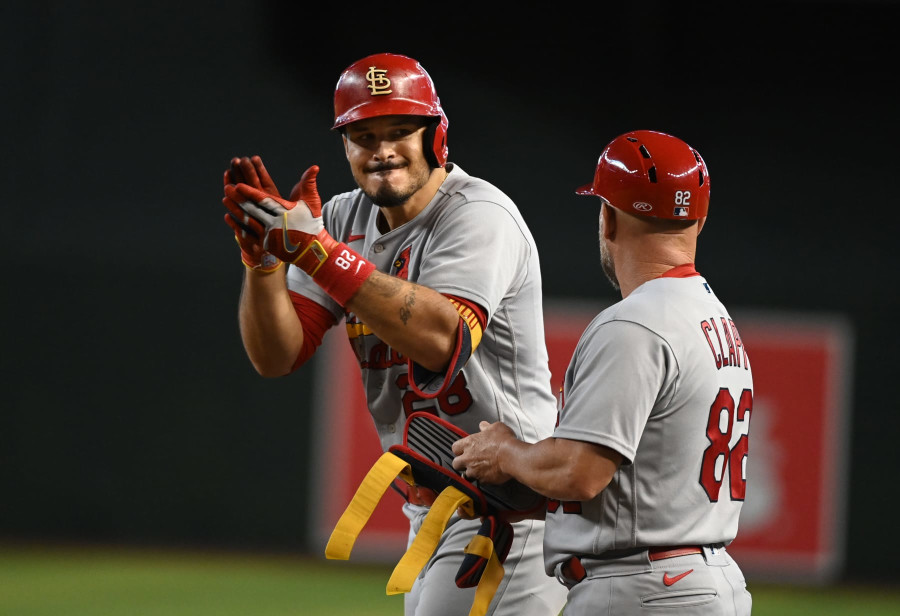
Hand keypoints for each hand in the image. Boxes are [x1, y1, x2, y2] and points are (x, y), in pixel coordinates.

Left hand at [224, 165, 338, 275]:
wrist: (312, 248)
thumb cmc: (311, 222)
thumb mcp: (311, 202)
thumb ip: (309, 183)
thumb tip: (314, 167)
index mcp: (285, 212)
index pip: (264, 200)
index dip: (250, 192)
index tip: (238, 185)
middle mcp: (276, 224)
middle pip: (253, 210)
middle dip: (239, 198)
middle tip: (227, 188)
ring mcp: (270, 235)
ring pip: (249, 221)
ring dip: (236, 210)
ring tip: (225, 199)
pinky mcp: (266, 244)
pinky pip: (248, 234)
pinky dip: (237, 225)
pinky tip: (228, 217)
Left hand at [451, 421, 516, 484]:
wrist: (511, 456)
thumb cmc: (504, 441)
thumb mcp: (496, 427)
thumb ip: (486, 427)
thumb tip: (483, 426)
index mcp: (469, 443)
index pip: (455, 448)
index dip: (459, 450)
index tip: (464, 450)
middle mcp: (468, 458)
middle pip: (456, 464)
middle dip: (461, 464)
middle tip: (469, 462)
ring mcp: (474, 470)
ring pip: (466, 475)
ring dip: (471, 473)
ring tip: (480, 469)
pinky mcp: (482, 480)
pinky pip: (479, 481)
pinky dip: (483, 479)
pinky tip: (489, 474)